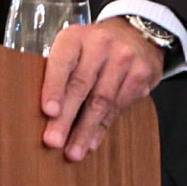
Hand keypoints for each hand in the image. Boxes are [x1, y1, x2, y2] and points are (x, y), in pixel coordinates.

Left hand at [40, 17, 163, 161]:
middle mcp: (100, 44)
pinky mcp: (141, 74)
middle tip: (53, 141)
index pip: (62, 61)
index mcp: (75, 36)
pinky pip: (119, 106)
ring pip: (102, 100)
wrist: (135, 34)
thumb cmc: (92, 48)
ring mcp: (124, 58)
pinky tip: (92, 141)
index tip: (49, 111)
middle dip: (66, 118)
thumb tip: (44, 115)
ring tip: (73, 151)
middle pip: (81, 85)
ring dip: (85, 130)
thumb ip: (59, 73)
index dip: (54, 87)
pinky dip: (103, 127)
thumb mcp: (72, 48)